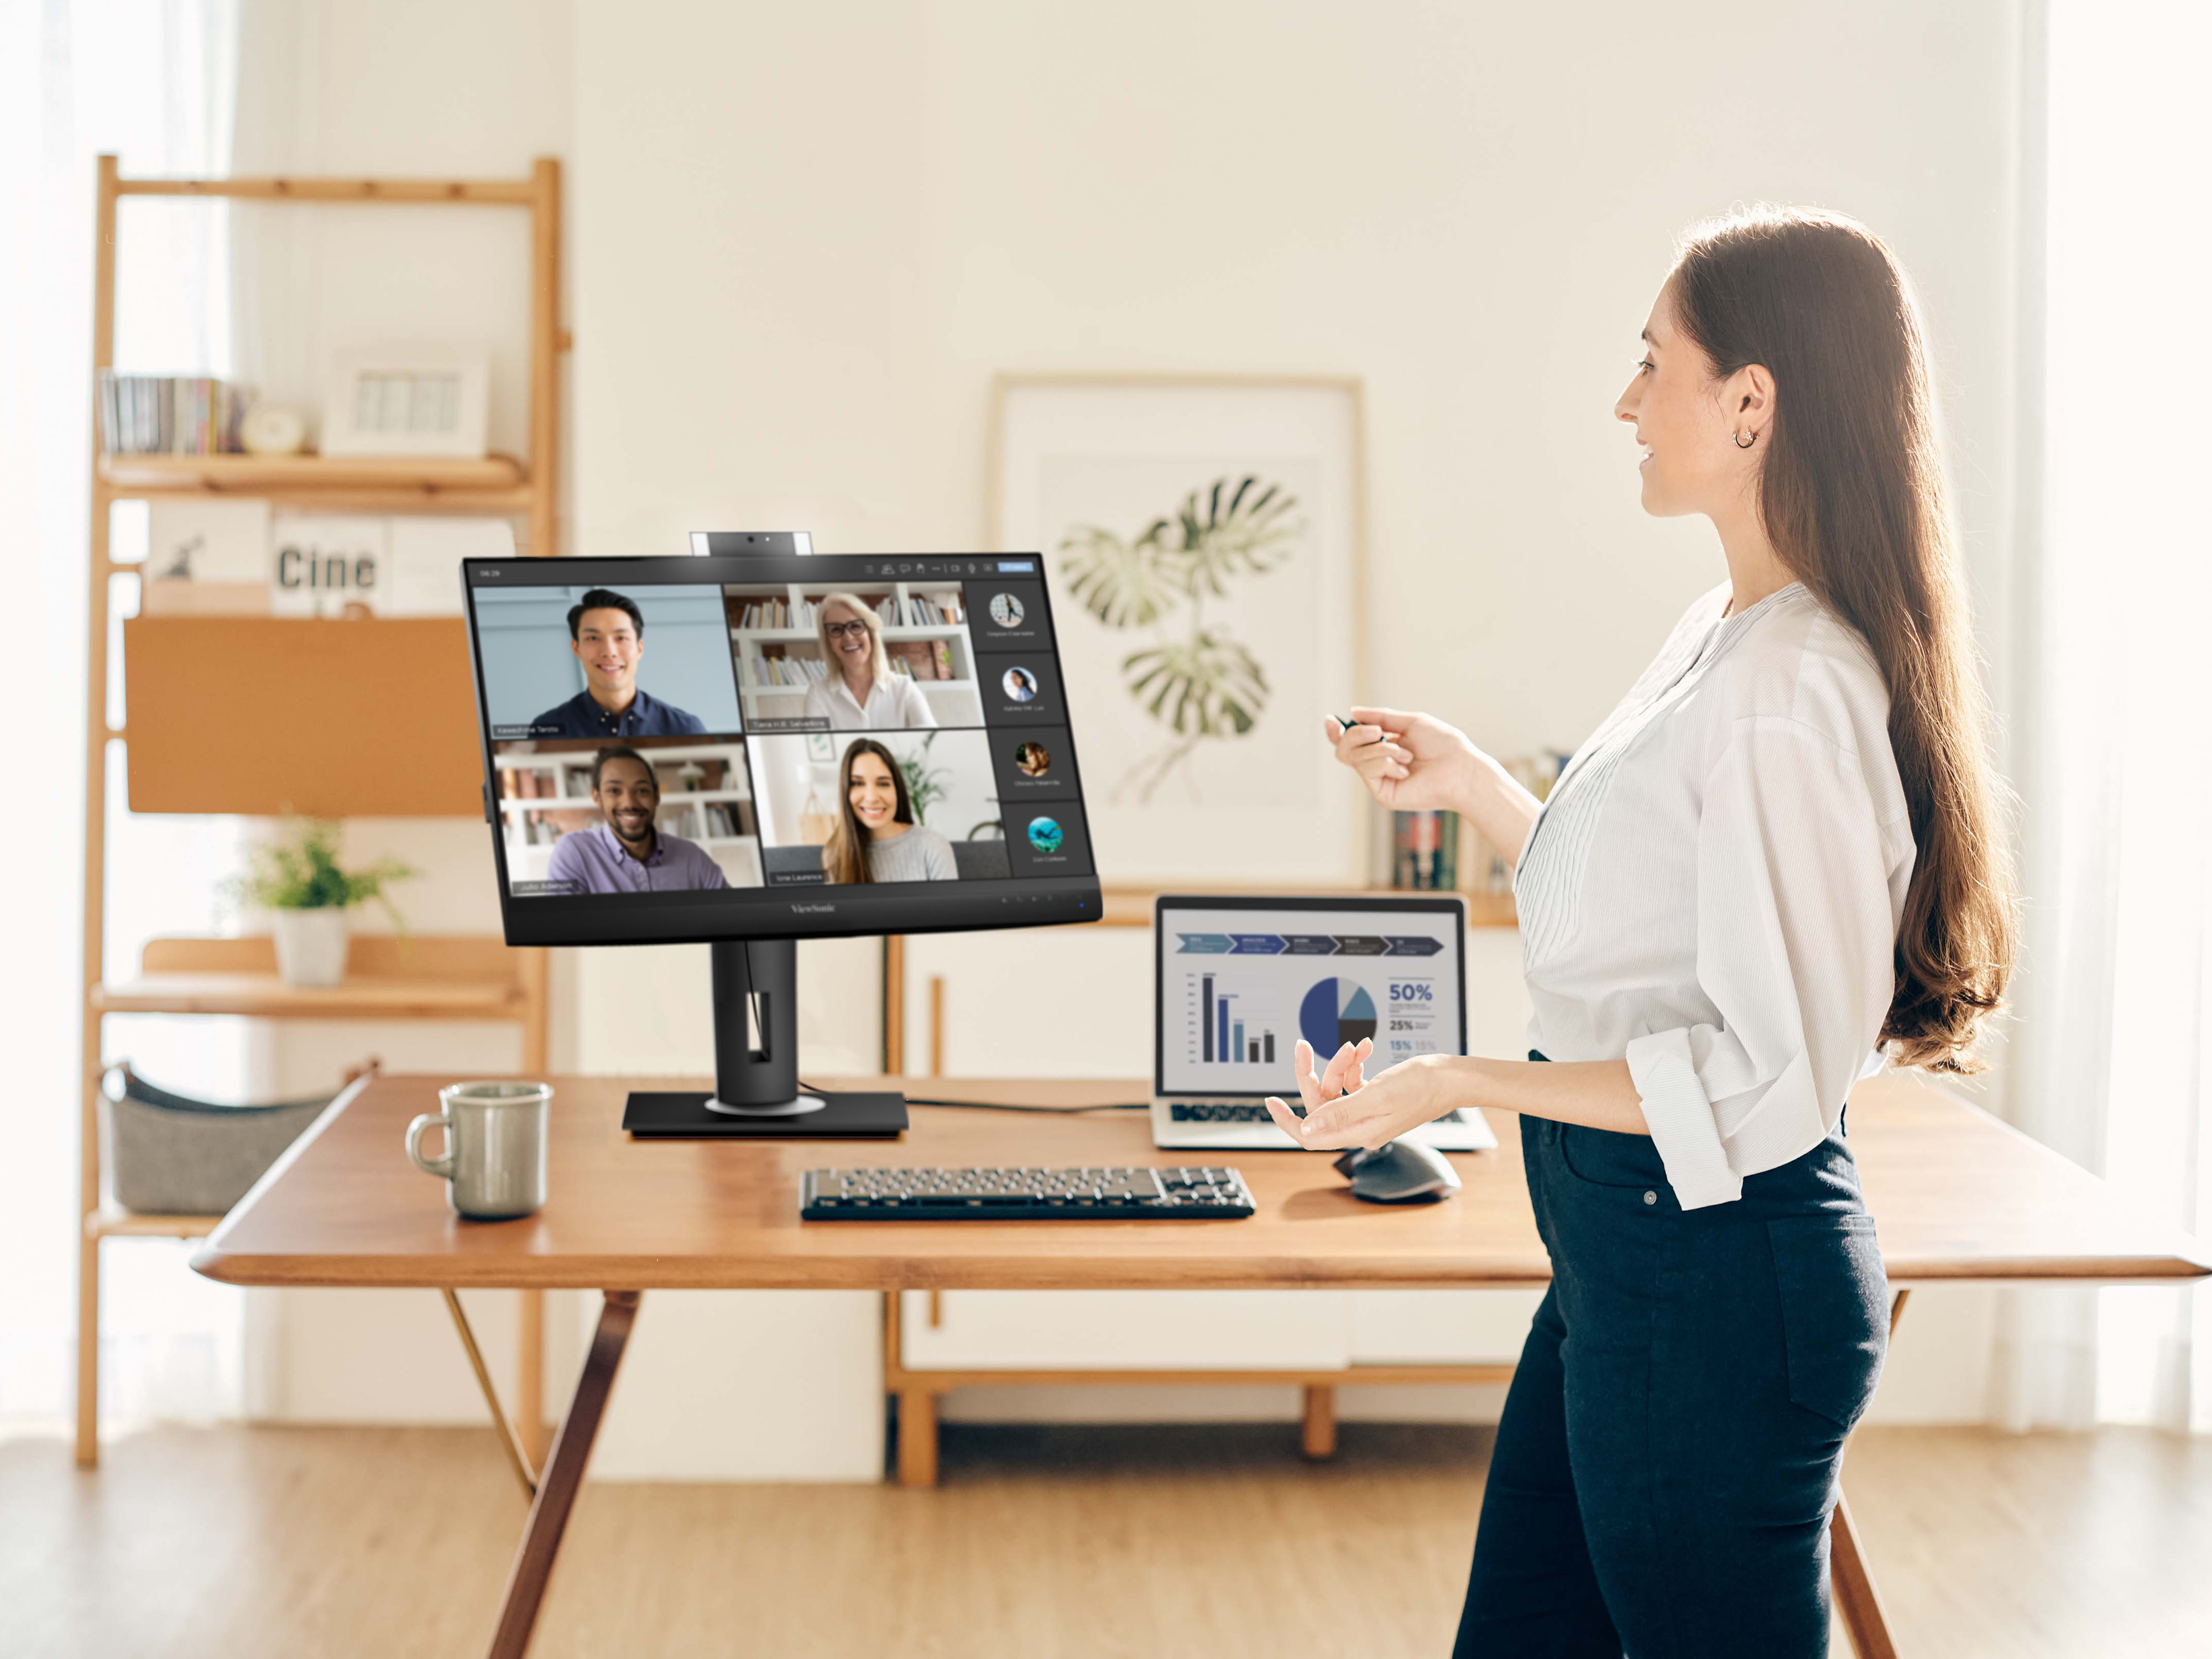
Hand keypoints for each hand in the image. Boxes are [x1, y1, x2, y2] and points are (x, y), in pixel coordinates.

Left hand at [1265, 1042, 1460, 1150]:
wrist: (1452, 1078)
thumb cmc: (1423, 1086)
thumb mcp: (1377, 1096)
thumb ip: (1340, 1111)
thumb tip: (1308, 1126)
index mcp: (1360, 1132)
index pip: (1311, 1136)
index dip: (1288, 1121)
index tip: (1271, 1102)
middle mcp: (1362, 1126)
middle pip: (1321, 1105)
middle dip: (1313, 1076)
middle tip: (1303, 1049)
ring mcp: (1369, 1112)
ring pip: (1336, 1089)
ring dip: (1339, 1065)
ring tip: (1353, 1047)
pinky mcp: (1376, 1098)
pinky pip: (1353, 1082)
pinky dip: (1354, 1064)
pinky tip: (1364, 1048)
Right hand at [1324, 706, 1484, 813]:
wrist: (1460, 769)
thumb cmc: (1443, 745)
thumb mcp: (1410, 722)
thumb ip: (1380, 717)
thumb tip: (1353, 712)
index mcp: (1384, 746)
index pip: (1351, 741)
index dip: (1337, 731)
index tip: (1332, 720)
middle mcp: (1379, 765)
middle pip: (1344, 750)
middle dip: (1356, 735)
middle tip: (1377, 732)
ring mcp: (1380, 781)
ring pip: (1356, 758)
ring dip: (1381, 749)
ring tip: (1406, 754)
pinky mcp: (1383, 794)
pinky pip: (1368, 771)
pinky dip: (1385, 763)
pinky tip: (1406, 769)